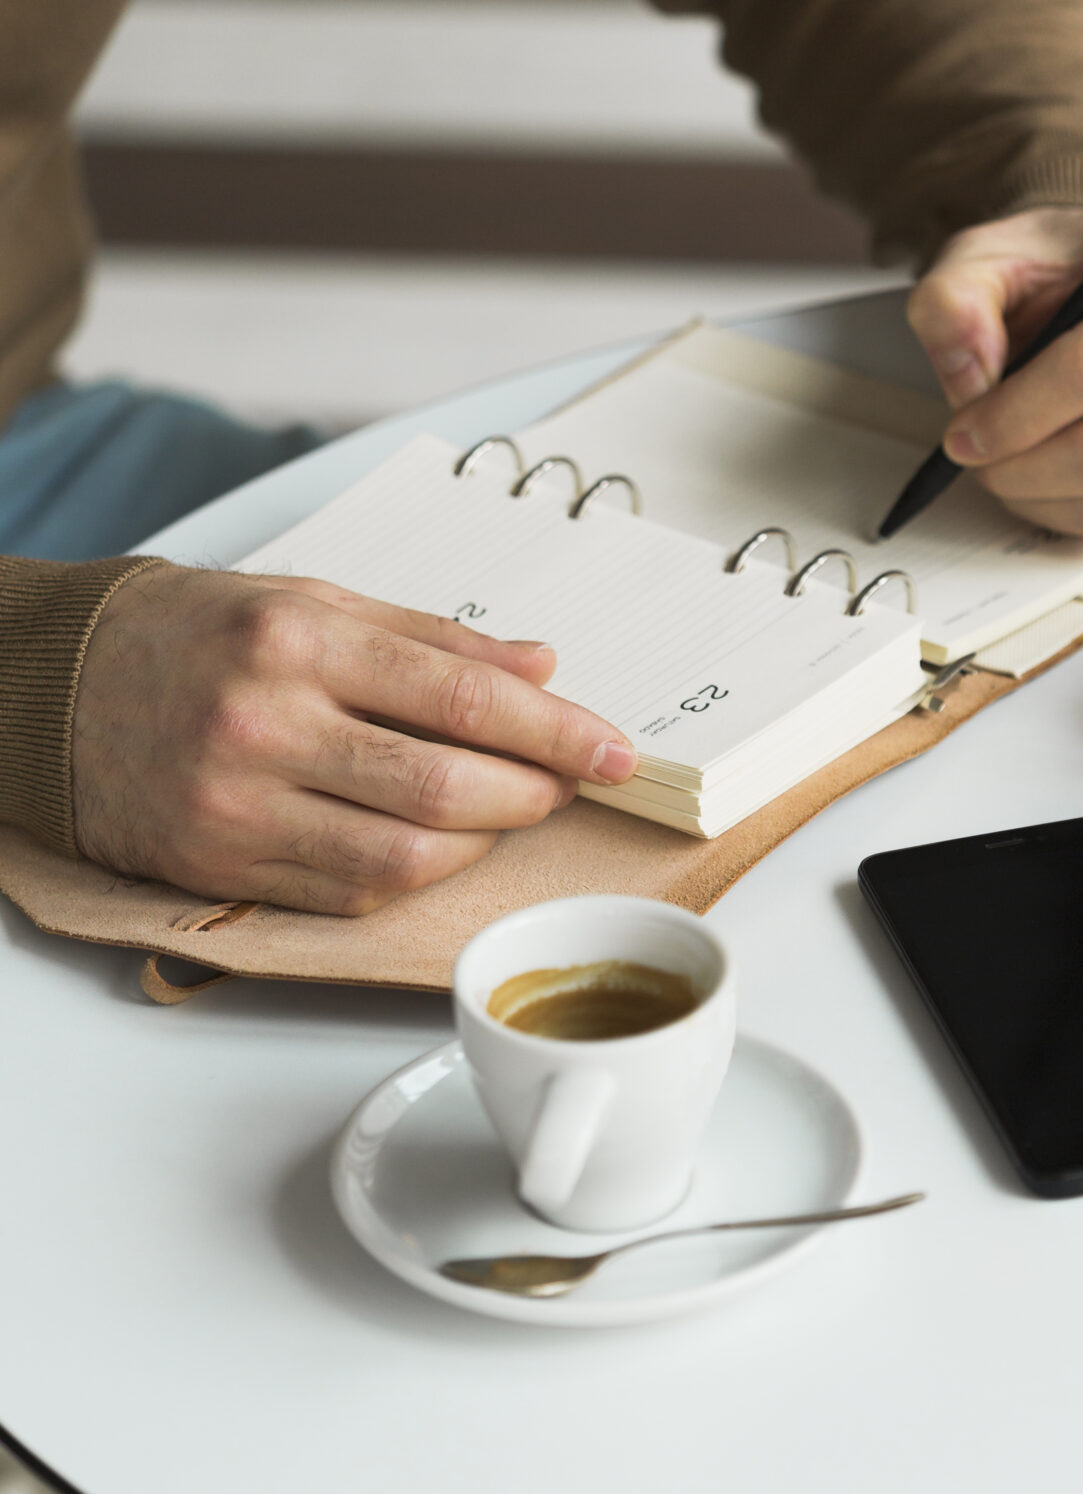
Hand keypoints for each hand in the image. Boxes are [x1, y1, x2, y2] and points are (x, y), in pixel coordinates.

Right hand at [72, 565, 637, 913]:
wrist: (54, 686)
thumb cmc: (196, 634)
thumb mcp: (311, 600)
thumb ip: (432, 638)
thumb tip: (543, 666)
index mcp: (299, 639)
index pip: (465, 694)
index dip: (557, 731)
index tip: (614, 749)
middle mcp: (267, 723)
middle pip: (446, 784)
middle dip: (534, 792)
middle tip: (570, 784)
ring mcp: (241, 804)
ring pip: (406, 854)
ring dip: (483, 842)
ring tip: (508, 811)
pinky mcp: (222, 868)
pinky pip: (351, 893)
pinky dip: (417, 875)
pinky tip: (440, 844)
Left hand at [907, 204, 1082, 537]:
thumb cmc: (1057, 272)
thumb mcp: (985, 258)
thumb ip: (954, 301)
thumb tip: (966, 371)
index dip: (1016, 416)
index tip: (965, 432)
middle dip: (1023, 468)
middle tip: (975, 458)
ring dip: (1040, 498)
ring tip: (1006, 463)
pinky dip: (1070, 511)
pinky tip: (1047, 472)